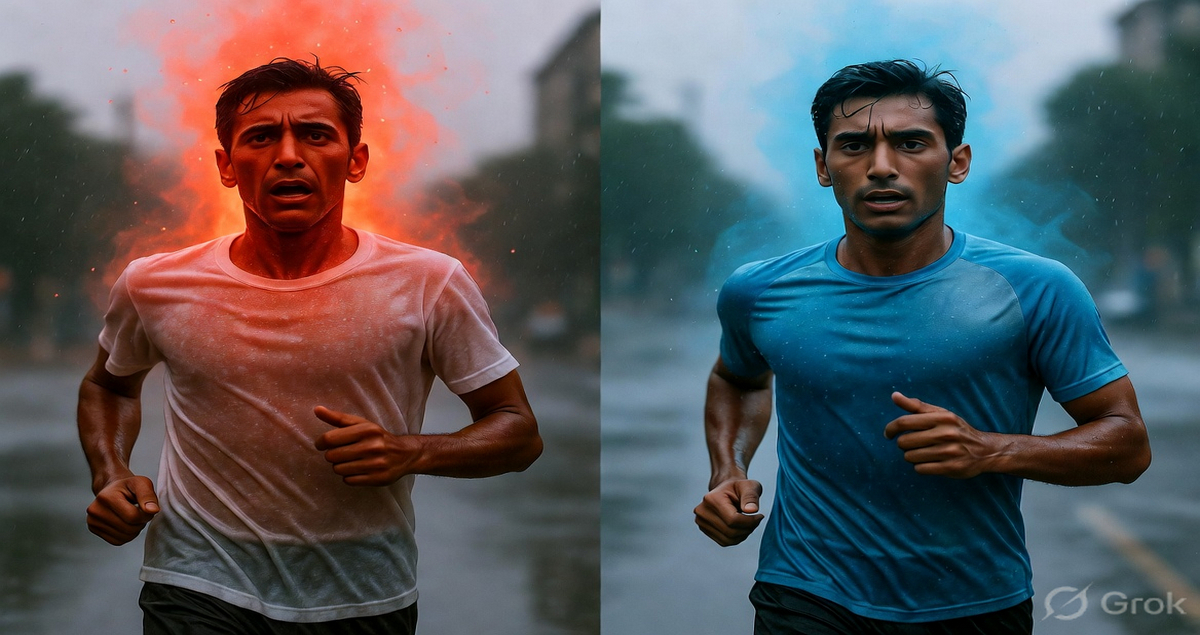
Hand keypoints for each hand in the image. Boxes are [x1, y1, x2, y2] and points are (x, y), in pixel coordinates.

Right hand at [86, 475, 158, 545]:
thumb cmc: (129, 486)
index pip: (133, 516)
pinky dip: (127, 535)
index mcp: (106, 497)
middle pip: (129, 529)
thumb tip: (152, 510)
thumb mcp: (142, 483)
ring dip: (135, 530)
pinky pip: (118, 541)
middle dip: (140, 523)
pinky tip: (126, 523)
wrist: (113, 488)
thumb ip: (148, 496)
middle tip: (139, 512)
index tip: (147, 508)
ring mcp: (92, 521)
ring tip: (133, 517)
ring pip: (124, 537)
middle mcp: (95, 510)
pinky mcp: (94, 529)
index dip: (146, 515)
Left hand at [314, 406, 417, 485]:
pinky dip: (349, 476)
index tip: (322, 444)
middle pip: (332, 456)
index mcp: (367, 430)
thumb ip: (337, 418)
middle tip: (341, 453)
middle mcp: (372, 446)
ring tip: (350, 461)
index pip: (330, 439)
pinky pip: (348, 481)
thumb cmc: (378, 437)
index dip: (321, 443)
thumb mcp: (361, 424)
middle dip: (332, 455)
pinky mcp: (376, 479)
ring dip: (340, 466)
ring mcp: (375, 464)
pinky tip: (358, 470)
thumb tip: (317, 410)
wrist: (405, 454)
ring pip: (339, 470)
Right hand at [694, 478, 764, 545]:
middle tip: (756, 520)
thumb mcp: (749, 486)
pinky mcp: (704, 529)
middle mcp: (702, 511)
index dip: (750, 522)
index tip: (760, 516)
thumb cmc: (739, 487)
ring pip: (728, 539)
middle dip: (748, 528)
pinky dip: (736, 538)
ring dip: (743, 534)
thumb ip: (751, 497)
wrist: (726, 490)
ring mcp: (701, 521)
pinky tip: (740, 527)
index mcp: (712, 499)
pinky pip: (724, 541)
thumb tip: (752, 510)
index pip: (732, 520)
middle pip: (730, 531)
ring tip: (748, 523)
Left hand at [883, 392, 1002, 478]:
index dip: (890, 428)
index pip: (904, 422)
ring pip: (910, 457)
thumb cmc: (956, 429)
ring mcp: (949, 452)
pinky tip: (930, 462)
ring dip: (912, 456)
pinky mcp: (951, 468)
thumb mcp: (939, 413)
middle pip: (904, 442)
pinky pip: (920, 469)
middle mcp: (945, 433)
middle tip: (913, 444)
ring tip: (923, 452)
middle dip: (904, 444)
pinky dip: (921, 466)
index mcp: (941, 417)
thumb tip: (894, 395)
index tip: (888, 434)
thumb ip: (915, 406)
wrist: (985, 450)